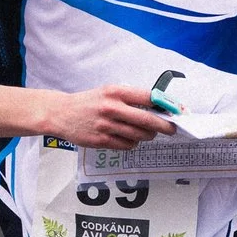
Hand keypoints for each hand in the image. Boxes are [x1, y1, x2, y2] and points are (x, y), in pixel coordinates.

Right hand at [32, 86, 173, 149]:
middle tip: (172, 128)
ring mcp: (106, 126)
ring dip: (148, 136)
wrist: (61, 113)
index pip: (148, 98)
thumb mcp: (108, 91)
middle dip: (165, 126)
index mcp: (115, 92)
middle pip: (148, 120)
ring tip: (146, 133)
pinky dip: (132, 143)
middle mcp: (111, 108)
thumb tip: (158, 108)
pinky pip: (127, 145)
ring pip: (139, 135)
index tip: (176, 110)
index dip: (166, 105)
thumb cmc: (88, 102)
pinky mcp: (101, 141)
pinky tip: (128, 138)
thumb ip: (130, 98)